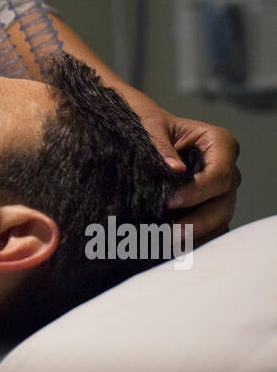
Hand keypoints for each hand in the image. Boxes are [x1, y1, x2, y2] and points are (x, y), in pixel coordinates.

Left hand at [126, 95, 241, 244]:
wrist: (143, 132)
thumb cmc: (149, 124)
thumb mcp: (150, 126)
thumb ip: (161, 146)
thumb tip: (175, 170)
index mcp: (220, 143)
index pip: (219, 174)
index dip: (197, 191)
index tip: (170, 201)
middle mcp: (227, 169)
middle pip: (224, 203)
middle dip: (197, 222)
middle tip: (169, 235)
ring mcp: (220, 192)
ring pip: (219, 221)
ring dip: (195, 236)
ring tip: (167, 246)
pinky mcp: (209, 208)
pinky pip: (210, 230)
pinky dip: (193, 241)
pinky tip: (169, 248)